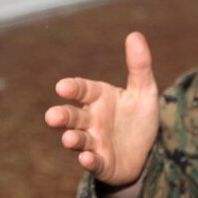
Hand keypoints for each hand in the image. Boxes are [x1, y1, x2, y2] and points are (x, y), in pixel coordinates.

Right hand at [44, 31, 158, 185]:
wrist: (145, 152)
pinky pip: (94, 162)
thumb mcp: (144, 91)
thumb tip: (135, 34)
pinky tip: (87, 159)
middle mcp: (91, 119)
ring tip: (69, 139)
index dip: (72, 89)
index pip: (82, 90)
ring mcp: (94, 142)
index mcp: (98, 98)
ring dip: (73, 139)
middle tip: (51, 117)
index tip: (62, 87)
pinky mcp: (102, 163)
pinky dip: (89, 161)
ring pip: (79, 140)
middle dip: (61, 116)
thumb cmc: (138, 117)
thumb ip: (139, 66)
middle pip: (72, 116)